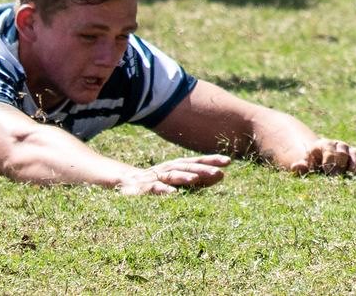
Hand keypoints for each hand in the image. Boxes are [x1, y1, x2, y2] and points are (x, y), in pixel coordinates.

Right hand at [114, 153, 230, 195]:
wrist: (127, 183)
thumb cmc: (160, 182)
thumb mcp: (181, 180)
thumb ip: (200, 179)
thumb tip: (222, 175)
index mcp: (178, 166)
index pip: (197, 161)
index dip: (212, 160)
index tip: (228, 161)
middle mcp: (168, 168)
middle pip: (187, 167)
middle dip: (203, 170)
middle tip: (219, 173)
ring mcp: (156, 177)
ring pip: (172, 176)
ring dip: (184, 177)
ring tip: (196, 179)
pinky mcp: (143, 188)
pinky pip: (154, 189)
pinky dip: (163, 190)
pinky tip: (172, 194)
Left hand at [288, 138, 355, 176]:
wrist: (319, 163)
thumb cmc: (310, 165)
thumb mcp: (303, 165)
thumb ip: (300, 167)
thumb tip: (297, 166)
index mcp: (324, 145)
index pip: (328, 148)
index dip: (328, 159)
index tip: (326, 170)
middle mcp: (339, 146)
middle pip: (343, 151)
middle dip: (340, 164)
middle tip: (336, 177)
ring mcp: (350, 153)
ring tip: (354, 174)